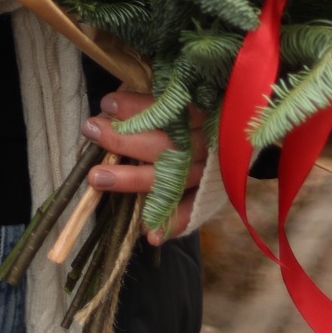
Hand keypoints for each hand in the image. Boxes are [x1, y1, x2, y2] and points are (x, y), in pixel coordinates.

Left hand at [81, 91, 207, 244]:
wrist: (240, 136)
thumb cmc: (200, 113)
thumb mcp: (186, 99)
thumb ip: (156, 98)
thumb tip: (115, 101)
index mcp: (207, 114)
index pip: (171, 110)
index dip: (138, 108)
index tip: (108, 104)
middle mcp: (210, 146)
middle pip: (166, 146)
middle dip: (125, 140)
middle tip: (91, 130)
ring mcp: (208, 175)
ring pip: (171, 180)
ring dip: (132, 180)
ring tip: (97, 178)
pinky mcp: (207, 198)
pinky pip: (190, 213)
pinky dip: (171, 224)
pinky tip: (150, 234)